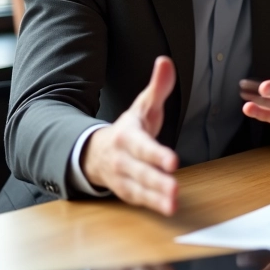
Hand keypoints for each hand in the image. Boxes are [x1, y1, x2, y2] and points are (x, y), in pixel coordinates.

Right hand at [82, 56, 179, 214]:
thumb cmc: (129, 129)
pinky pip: (138, 199)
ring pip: (138, 189)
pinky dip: (152, 205)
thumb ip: (158, 87)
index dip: (156, 154)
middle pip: (140, 171)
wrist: (96, 151)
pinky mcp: (126, 191)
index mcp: (128, 136)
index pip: (143, 146)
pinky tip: (169, 208)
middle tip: (174, 188)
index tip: (173, 161)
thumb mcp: (143, 106)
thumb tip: (165, 61)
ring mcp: (122, 177)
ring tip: (173, 203)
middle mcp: (122, 159)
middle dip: (156, 180)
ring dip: (155, 198)